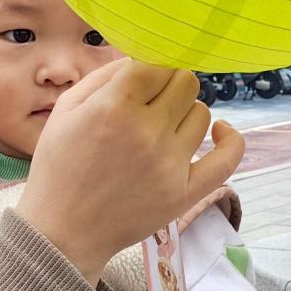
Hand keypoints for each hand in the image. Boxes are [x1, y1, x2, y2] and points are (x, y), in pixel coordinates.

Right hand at [17, 60, 244, 281]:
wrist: (62, 232)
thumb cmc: (58, 167)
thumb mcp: (65, 110)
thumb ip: (104, 77)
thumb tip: (141, 58)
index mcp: (114, 106)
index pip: (158, 63)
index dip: (150, 69)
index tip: (142, 81)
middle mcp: (147, 131)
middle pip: (185, 82)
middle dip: (169, 86)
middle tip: (152, 103)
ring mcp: (170, 163)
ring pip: (203, 114)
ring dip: (186, 113)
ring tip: (164, 128)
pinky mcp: (185, 192)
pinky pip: (228, 157)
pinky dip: (231, 139)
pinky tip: (222, 131)